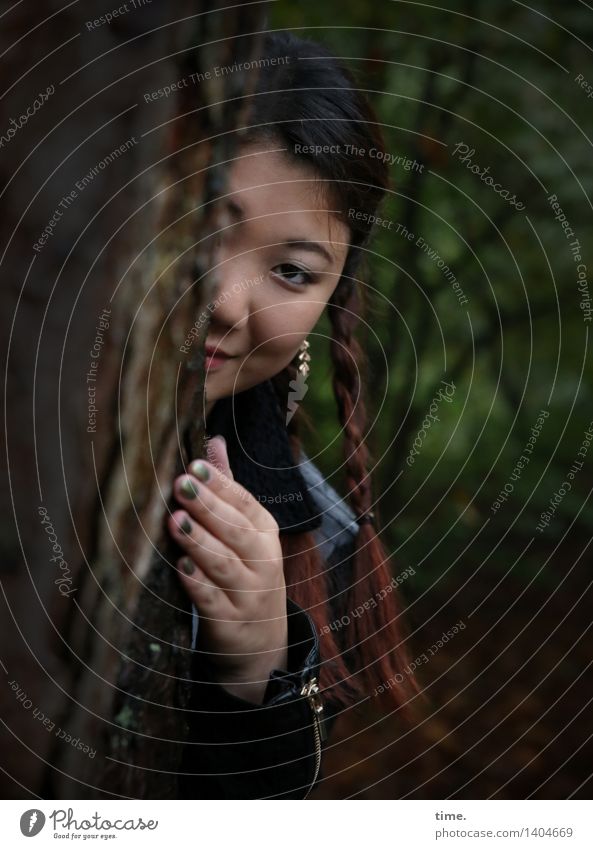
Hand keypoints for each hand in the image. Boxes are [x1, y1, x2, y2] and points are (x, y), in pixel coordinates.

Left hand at [167, 436, 287, 703]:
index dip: (221, 485)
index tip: (194, 466)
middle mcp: (263, 562)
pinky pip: (212, 601)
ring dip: (199, 542)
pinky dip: (197, 584)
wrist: (261, 644)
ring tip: (175, 521)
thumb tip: (213, 441)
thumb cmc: (245, 574)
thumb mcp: (245, 532)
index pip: (246, 504)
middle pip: (235, 531)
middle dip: (208, 507)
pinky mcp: (229, 624)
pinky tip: (181, 566)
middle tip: (179, 485)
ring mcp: (248, 595)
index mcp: (266, 533)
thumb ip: (228, 488)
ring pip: (223, 564)